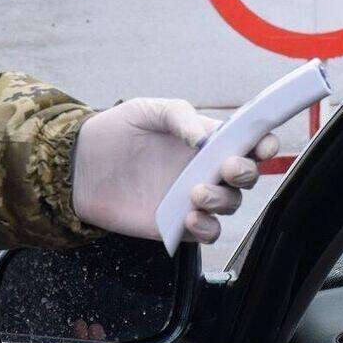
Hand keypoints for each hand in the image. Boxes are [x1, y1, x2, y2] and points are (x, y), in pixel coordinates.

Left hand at [71, 98, 279, 243]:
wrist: (78, 166)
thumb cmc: (114, 132)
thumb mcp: (145, 110)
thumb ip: (178, 115)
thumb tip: (204, 136)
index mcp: (205, 140)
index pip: (247, 143)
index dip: (263, 144)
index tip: (263, 146)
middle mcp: (204, 170)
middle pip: (246, 177)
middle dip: (246, 173)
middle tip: (226, 169)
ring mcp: (192, 198)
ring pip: (229, 205)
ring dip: (222, 201)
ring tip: (195, 193)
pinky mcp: (176, 225)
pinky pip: (206, 232)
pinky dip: (207, 228)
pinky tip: (189, 217)